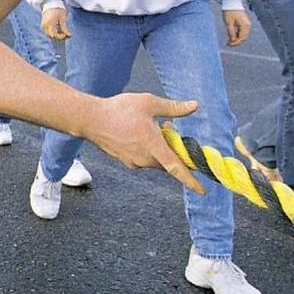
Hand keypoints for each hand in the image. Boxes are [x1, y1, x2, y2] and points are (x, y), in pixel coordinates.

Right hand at [41, 8, 70, 39]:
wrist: (51, 3)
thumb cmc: (58, 9)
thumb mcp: (63, 18)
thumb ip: (65, 27)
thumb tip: (69, 35)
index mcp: (49, 23)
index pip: (54, 35)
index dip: (61, 37)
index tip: (67, 34)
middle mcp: (45, 25)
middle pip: (52, 36)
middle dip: (59, 36)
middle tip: (66, 33)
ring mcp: (43, 26)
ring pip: (50, 35)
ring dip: (57, 34)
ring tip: (63, 31)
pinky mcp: (43, 25)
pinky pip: (49, 32)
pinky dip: (54, 32)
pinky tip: (59, 29)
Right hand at [88, 93, 205, 194]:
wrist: (90, 119)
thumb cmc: (119, 109)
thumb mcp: (149, 103)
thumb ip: (173, 107)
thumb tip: (195, 106)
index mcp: (153, 146)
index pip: (176, 168)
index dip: (191, 180)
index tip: (203, 190)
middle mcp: (144, 158)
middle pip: (167, 161)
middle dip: (172, 148)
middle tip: (167, 128)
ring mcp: (133, 161)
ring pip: (155, 159)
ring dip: (159, 147)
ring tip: (149, 126)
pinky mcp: (125, 160)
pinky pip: (143, 158)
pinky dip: (147, 148)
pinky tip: (138, 132)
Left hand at [222, 10, 250, 46]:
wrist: (232, 3)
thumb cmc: (229, 11)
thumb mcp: (228, 23)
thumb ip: (231, 32)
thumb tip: (233, 40)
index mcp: (245, 26)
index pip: (241, 38)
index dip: (235, 43)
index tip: (229, 45)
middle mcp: (248, 25)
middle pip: (243, 38)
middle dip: (236, 42)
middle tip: (228, 44)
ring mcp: (247, 24)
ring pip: (243, 35)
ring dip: (237, 39)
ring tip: (229, 41)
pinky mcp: (244, 23)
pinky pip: (242, 31)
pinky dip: (237, 34)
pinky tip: (231, 36)